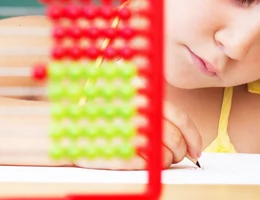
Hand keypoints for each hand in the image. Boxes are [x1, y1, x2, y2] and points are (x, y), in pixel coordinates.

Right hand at [74, 101, 202, 169]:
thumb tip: (185, 132)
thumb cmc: (100, 109)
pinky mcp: (113, 153)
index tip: (196, 147)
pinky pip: (145, 165)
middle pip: (173, 138)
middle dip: (180, 151)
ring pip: (162, 155)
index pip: (178, 116)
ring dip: (168, 160)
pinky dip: (151, 166)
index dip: (192, 135)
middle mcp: (135, 111)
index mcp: (142, 93)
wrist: (63, 122)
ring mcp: (124, 131)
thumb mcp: (129, 97)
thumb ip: (153, 106)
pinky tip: (147, 162)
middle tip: (179, 155)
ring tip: (162, 159)